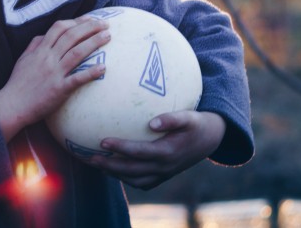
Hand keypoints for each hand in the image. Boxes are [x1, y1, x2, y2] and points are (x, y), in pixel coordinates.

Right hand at [0, 17, 109, 141]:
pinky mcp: (59, 89)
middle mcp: (48, 58)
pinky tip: (103, 68)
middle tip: (105, 24)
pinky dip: (91, 72)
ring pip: (76, 53)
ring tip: (108, 36)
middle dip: (90, 27)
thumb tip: (44, 36)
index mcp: (40, 50)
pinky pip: (77, 79)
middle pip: (71, 36)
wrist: (12, 105)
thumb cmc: (18, 83)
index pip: (59, 28)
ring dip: (94, 42)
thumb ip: (34, 45)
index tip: (89, 19)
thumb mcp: (23, 59)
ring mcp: (54, 73)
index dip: (76, 21)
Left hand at [85, 110, 226, 189]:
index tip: (102, 140)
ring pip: (135, 180)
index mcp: (169, 152)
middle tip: (90, 157)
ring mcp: (164, 174)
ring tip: (95, 163)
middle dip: (110, 165)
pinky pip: (141, 182)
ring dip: (114, 173)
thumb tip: (151, 123)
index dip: (121, 148)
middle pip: (132, 170)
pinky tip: (110, 168)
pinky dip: (125, 177)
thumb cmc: (196, 123)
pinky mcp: (163, 176)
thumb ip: (172, 118)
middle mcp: (165, 167)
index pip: (139, 152)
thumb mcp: (189, 117)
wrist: (210, 139)